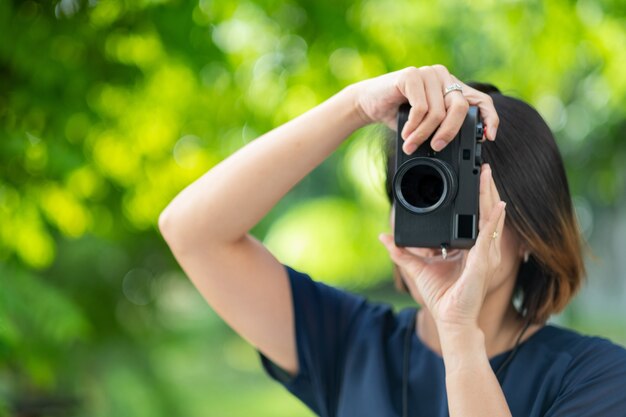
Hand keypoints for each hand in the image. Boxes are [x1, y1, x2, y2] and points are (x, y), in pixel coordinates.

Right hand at [350, 65, 498, 153]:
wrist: (368, 102)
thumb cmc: (399, 114)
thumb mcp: (427, 122)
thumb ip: (444, 125)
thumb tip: (464, 145)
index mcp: (452, 86)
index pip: (481, 99)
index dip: (489, 119)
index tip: (488, 138)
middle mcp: (443, 76)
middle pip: (460, 108)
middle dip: (449, 133)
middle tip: (436, 147)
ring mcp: (428, 73)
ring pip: (438, 112)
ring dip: (423, 134)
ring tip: (412, 145)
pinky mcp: (411, 75)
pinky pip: (421, 107)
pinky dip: (414, 126)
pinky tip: (406, 133)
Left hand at [378, 164, 506, 328]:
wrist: (451, 319)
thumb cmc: (441, 297)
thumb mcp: (417, 268)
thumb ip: (402, 252)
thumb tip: (384, 236)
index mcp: (470, 248)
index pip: (476, 217)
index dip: (476, 198)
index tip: (473, 178)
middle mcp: (481, 248)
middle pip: (486, 212)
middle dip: (486, 189)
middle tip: (484, 167)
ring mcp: (484, 254)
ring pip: (491, 218)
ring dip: (490, 196)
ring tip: (488, 175)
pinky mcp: (482, 262)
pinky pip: (489, 236)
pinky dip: (494, 220)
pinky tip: (497, 205)